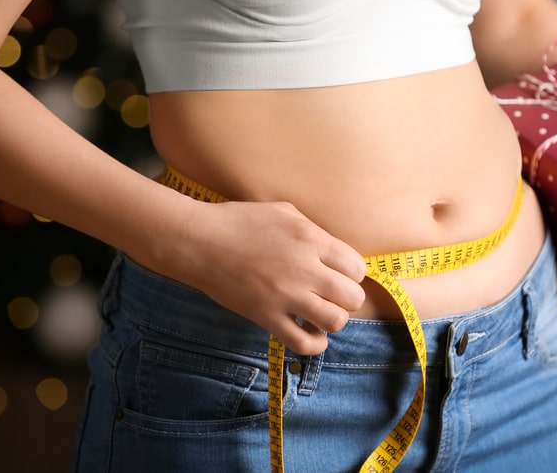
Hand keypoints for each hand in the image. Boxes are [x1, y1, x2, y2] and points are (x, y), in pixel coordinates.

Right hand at [174, 199, 367, 356]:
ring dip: (334, 319)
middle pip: (352, 297)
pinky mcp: (266, 317)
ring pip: (335, 321)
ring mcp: (285, 296)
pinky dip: (315, 344)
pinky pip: (303, 342)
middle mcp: (304, 269)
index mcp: (310, 239)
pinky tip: (312, 333)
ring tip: (322, 312)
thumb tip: (334, 253)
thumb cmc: (239, 221)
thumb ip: (314, 231)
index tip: (341, 274)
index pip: (357, 268)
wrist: (199, 242)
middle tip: (333, 294)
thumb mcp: (284, 212)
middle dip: (348, 297)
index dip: (353, 273)